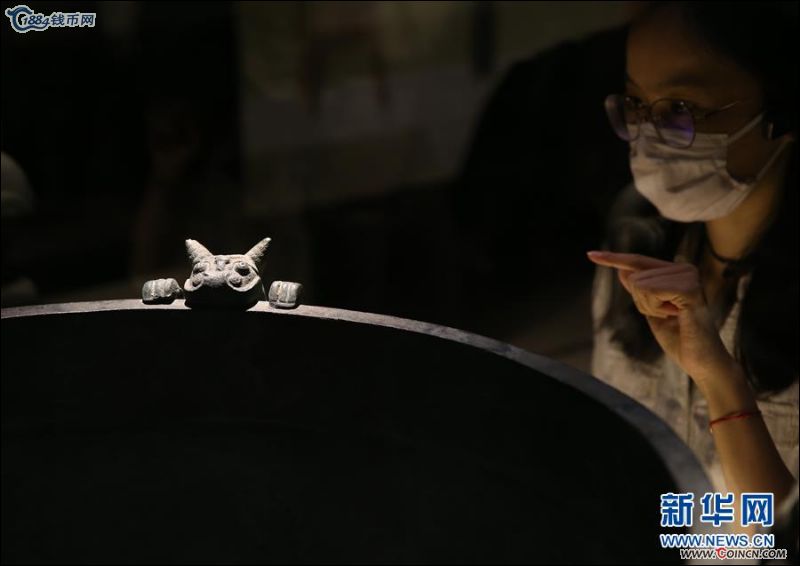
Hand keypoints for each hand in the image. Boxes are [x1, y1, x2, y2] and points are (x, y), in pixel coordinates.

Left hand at [587, 251, 733, 386]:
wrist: (701, 362)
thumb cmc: (680, 339)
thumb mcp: (651, 311)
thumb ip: (640, 291)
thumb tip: (622, 271)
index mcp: (676, 272)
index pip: (637, 262)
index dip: (613, 259)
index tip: (590, 254)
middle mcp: (684, 268)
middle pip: (633, 276)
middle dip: (642, 302)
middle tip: (668, 316)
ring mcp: (688, 276)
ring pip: (639, 284)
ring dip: (650, 307)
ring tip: (674, 317)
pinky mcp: (690, 287)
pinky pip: (650, 291)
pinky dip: (655, 308)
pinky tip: (677, 316)